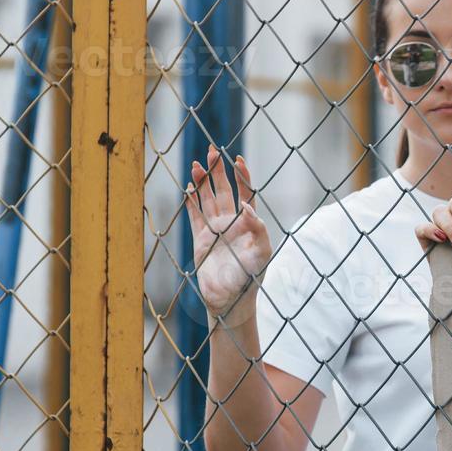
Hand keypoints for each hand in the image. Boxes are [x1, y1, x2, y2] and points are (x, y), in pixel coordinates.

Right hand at [184, 145, 271, 326]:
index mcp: (248, 223)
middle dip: (218, 171)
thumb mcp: (262, 252)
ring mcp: (215, 230)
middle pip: (224, 190)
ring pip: (207, 199)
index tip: (238, 160)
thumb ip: (258, 228)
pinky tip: (189, 188)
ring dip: (202, 182)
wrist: (230, 299)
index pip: (246, 193)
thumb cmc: (251, 278)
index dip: (242, 177)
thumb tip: (247, 207)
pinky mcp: (200, 239)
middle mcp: (231, 223)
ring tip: (197, 164)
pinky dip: (191, 202)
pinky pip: (194, 216)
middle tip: (212, 151)